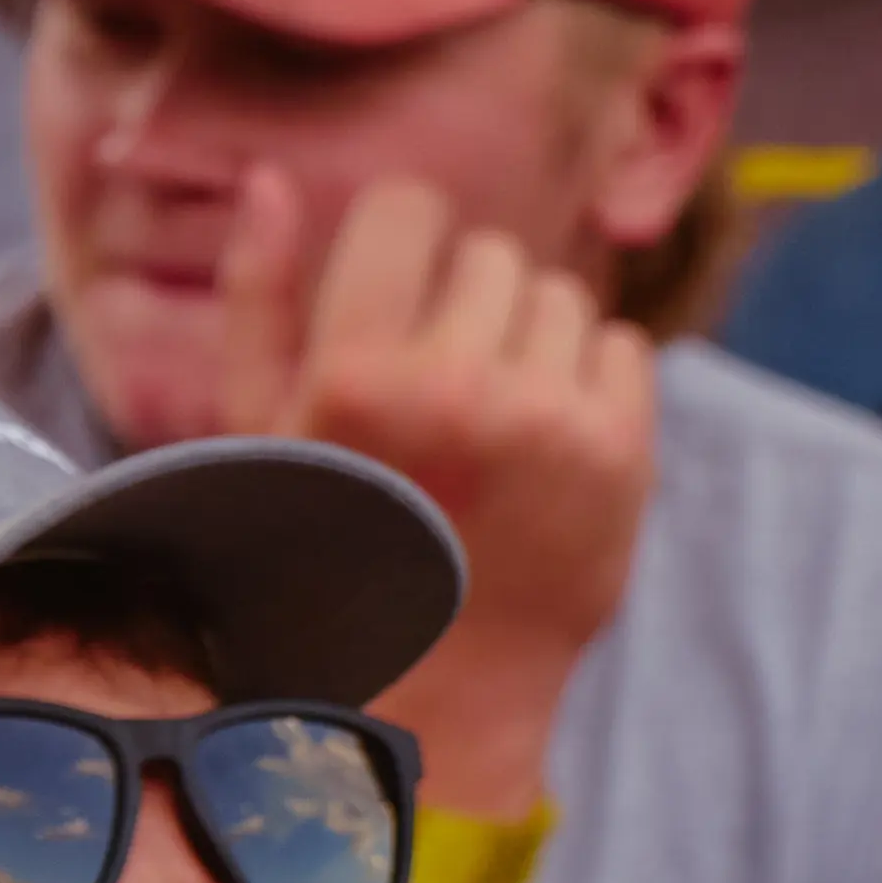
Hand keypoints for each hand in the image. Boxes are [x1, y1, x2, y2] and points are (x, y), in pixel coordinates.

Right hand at [217, 162, 654, 711]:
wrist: (439, 704)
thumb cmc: (329, 560)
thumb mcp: (261, 439)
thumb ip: (257, 303)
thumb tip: (273, 178)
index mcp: (354, 375)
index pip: (409, 208)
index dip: (402, 247)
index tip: (396, 300)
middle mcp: (457, 388)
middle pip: (490, 255)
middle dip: (466, 308)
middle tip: (444, 399)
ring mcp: (550, 422)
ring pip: (558, 298)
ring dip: (529, 345)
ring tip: (494, 431)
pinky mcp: (624, 456)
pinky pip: (622, 347)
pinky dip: (589, 386)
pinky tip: (546, 454)